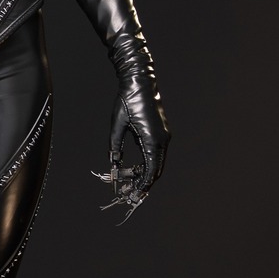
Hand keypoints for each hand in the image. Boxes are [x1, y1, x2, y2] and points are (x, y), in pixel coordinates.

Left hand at [96, 35, 169, 217]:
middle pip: (155, 170)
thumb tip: (114, 164)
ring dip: (142, 173)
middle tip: (127, 193)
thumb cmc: (127, 101)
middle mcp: (163, 140)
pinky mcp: (161, 132)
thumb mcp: (116, 126)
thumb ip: (115, 147)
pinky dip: (145, 163)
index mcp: (153, 140)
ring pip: (156, 163)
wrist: (139, 81)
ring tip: (126, 181)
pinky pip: (155, 153)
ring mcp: (164, 136)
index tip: (134, 196)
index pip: (150, 170)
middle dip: (142, 183)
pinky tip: (132, 168)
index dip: (142, 185)